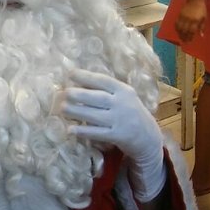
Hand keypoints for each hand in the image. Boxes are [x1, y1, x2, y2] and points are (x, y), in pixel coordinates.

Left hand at [57, 69, 165, 201]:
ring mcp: (119, 120)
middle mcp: (122, 104)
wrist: (148, 136)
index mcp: (124, 90)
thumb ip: (106, 90)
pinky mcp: (116, 136)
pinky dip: (83, 131)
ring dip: (77, 112)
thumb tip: (79, 83)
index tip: (71, 74)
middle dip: (79, 95)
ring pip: (95, 115)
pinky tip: (70, 129)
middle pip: (98, 98)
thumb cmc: (130, 112)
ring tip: (62, 108)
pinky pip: (97, 133)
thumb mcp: (124, 97)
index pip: (103, 81)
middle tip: (64, 93)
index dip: (86, 76)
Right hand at [176, 0, 205, 41]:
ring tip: (181, 38)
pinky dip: (177, 28)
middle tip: (185, 41)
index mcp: (196, 20)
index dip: (190, 37)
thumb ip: (202, 27)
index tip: (190, 41)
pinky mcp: (180, 14)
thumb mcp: (204, 18)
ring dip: (180, 34)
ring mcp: (183, 17)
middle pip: (185, 31)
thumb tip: (201, 35)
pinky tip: (178, 31)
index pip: (192, 31)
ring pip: (180, 28)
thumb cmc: (201, 9)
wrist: (195, 0)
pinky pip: (177, 23)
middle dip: (184, 37)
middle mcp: (189, 19)